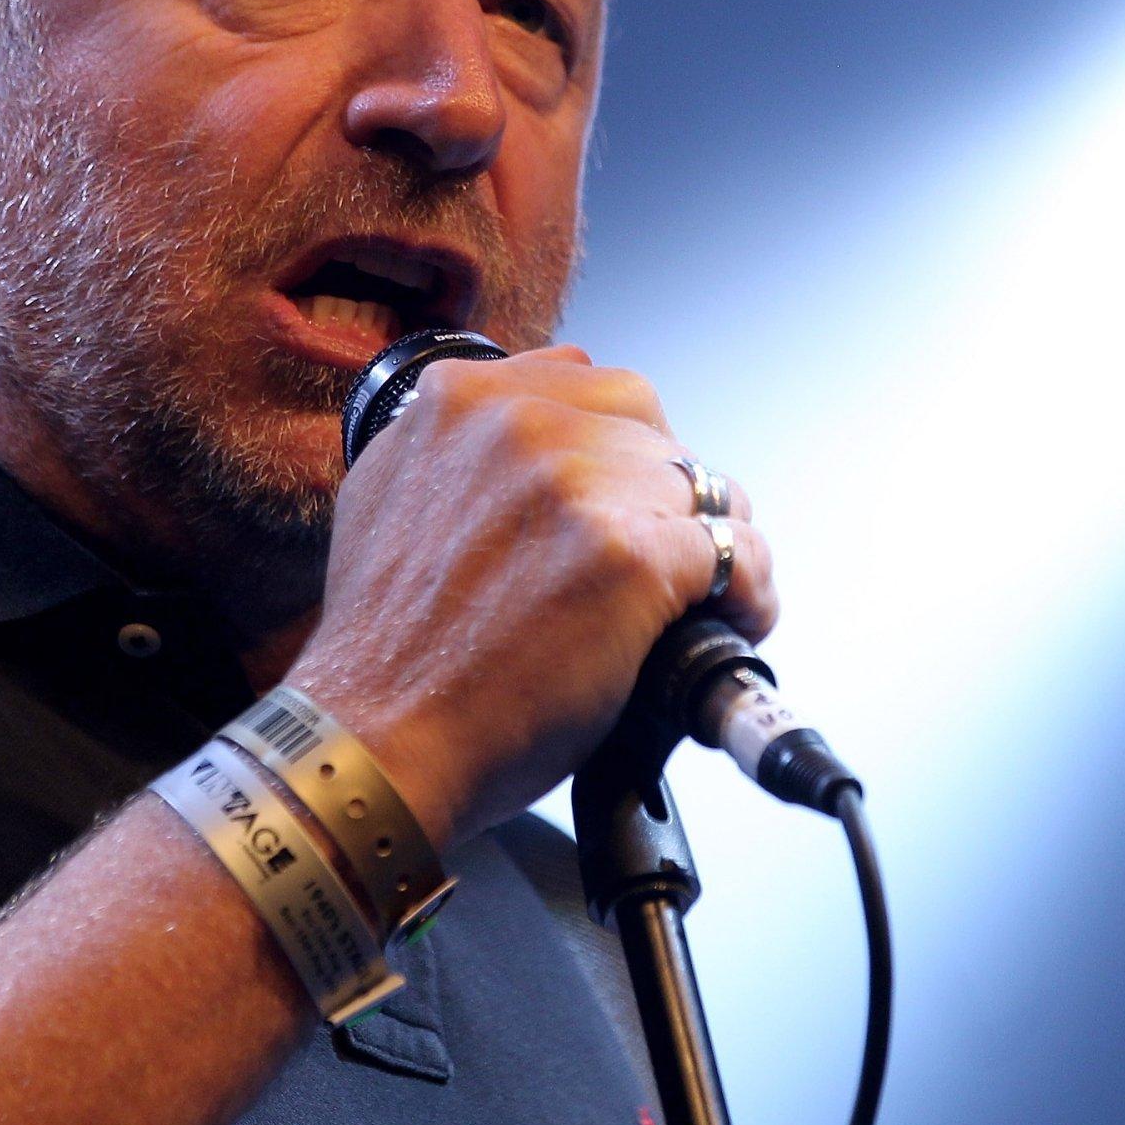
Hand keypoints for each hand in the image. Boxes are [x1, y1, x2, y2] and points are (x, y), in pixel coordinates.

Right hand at [285, 346, 776, 845]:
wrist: (376, 740)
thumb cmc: (386, 649)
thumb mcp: (388, 497)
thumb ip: (457, 447)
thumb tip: (532, 428)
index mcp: (459, 400)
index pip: (593, 384)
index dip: (621, 448)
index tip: (625, 493)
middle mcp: (520, 426)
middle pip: (654, 433)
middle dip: (667, 494)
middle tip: (666, 550)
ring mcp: (578, 486)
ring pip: (700, 488)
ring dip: (710, 542)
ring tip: (704, 594)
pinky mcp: (631, 557)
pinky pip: (733, 551)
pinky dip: (748, 589)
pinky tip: (734, 618)